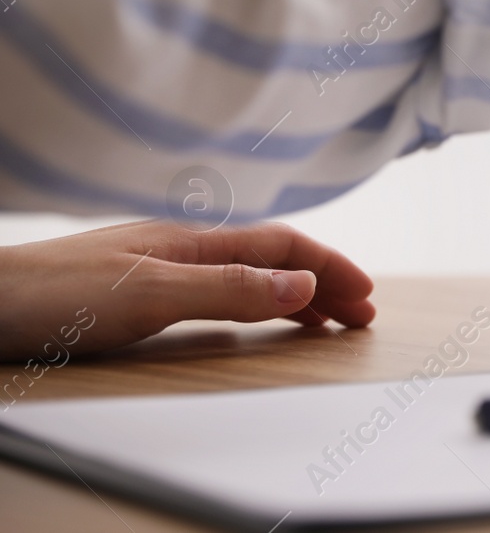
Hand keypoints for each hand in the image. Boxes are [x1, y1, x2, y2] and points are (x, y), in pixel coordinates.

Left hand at [0, 220, 374, 360]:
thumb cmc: (50, 294)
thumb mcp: (148, 294)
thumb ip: (227, 289)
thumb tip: (302, 287)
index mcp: (191, 243)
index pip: (282, 247)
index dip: (330, 269)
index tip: (367, 296)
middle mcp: (179, 250)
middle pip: (270, 260)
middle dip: (322, 282)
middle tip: (361, 313)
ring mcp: (154, 269)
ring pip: (245, 276)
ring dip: (291, 294)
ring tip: (322, 318)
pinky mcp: (130, 295)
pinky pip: (215, 292)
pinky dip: (251, 303)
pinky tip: (247, 315)